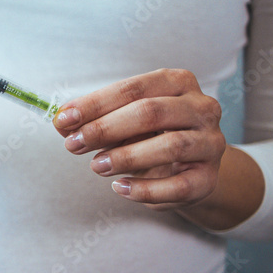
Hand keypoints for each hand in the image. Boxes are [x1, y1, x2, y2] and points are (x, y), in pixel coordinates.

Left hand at [53, 69, 226, 210]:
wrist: (187, 170)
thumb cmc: (150, 136)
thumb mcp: (121, 122)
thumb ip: (92, 120)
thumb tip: (61, 122)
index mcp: (178, 83)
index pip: (133, 88)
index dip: (95, 104)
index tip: (63, 119)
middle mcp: (202, 108)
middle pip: (151, 112)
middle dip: (106, 129)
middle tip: (74, 144)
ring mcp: (210, 143)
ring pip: (171, 146)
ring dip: (126, 157)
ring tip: (96, 166)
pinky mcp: (208, 178)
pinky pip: (178, 186)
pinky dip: (145, 189)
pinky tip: (119, 187)